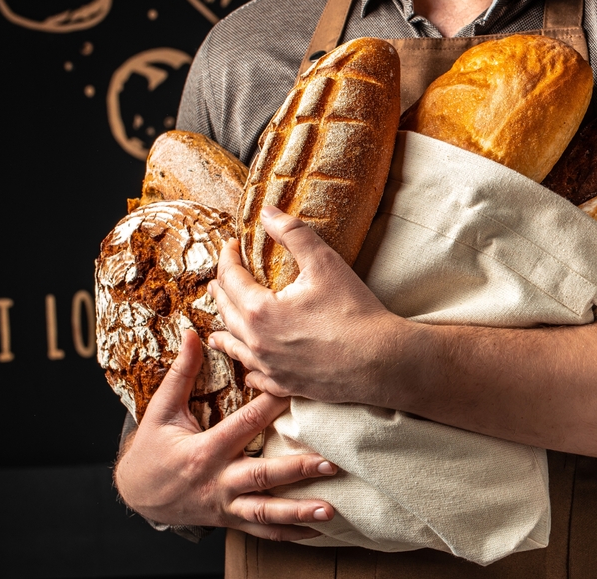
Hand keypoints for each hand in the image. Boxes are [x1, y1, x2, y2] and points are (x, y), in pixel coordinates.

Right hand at [114, 329, 337, 541]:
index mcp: (203, 452)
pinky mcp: (230, 520)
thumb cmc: (151, 449)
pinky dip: (290, 533)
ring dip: (299, 512)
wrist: (135, 495)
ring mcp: (225, 506)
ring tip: (330, 510)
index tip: (299, 390)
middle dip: (297, 471)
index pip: (245, 425)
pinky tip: (318, 533)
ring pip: (266, 513)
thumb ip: (181, 373)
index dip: (272, 406)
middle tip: (330, 464)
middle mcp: (218, 482)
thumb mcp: (160, 411)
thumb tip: (193, 333)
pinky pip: (262, 531)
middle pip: (263, 477)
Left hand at [208, 205, 409, 402]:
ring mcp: (271, 367)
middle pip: (227, 313)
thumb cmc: (354, 311)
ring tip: (215, 331)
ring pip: (236, 349)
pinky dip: (248, 371)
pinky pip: (257, 378)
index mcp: (261, 310)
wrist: (381, 361)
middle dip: (221, 292)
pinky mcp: (287, 385)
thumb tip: (267, 212)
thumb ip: (293, 233)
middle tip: (218, 280)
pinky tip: (248, 372)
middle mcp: (258, 342)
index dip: (229, 258)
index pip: (231, 278)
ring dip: (224, 334)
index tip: (232, 246)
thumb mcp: (324, 263)